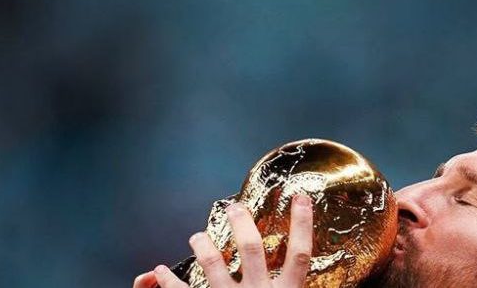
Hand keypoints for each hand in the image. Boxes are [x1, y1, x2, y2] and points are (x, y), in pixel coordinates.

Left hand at [133, 194, 313, 287]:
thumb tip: (318, 278)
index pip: (299, 254)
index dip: (302, 224)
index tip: (300, 197)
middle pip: (253, 250)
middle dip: (243, 224)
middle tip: (234, 207)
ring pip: (214, 266)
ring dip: (204, 247)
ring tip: (196, 235)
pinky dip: (169, 283)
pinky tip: (159, 272)